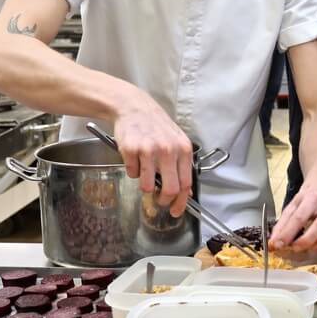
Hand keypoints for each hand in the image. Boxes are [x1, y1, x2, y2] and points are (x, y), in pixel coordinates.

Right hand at [112, 93, 194, 217]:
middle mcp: (168, 150)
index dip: (181, 202)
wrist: (133, 106)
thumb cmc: (155, 125)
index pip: (186, 183)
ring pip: (147, 185)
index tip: (175, 210)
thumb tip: (185, 191)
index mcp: (183, 149)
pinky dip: (133, 170)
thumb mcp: (176, 141)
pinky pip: (132, 173)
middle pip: (170, 189)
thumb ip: (181, 164)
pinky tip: (134, 157)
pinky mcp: (131, 150)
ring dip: (144, 186)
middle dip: (163, 200)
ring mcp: (149, 150)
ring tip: (144, 172)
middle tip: (158, 201)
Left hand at [270, 182, 316, 250]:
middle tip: (296, 248)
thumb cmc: (307, 199)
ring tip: (312, 246)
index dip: (288, 233)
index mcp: (310, 197)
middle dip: (307, 239)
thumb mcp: (292, 206)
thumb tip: (274, 243)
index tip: (278, 245)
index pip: (298, 216)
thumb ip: (282, 225)